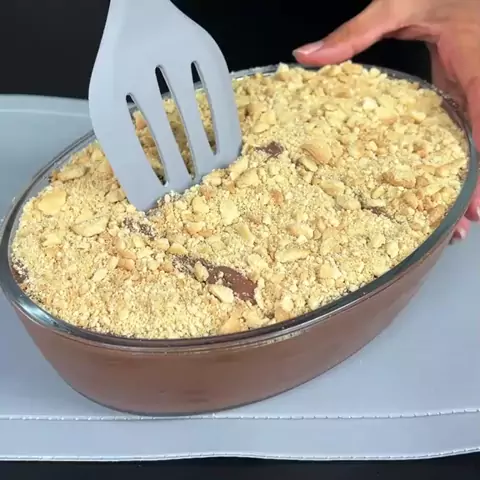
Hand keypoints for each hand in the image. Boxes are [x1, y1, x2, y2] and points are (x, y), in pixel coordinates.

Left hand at [293, 0, 479, 240]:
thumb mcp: (399, 4)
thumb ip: (356, 31)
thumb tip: (307, 55)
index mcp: (475, 72)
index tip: (472, 203)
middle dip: (475, 189)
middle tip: (460, 227)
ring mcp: (473, 96)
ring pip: (478, 146)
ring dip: (470, 183)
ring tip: (457, 221)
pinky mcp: (463, 96)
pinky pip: (468, 134)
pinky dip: (462, 163)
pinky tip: (447, 184)